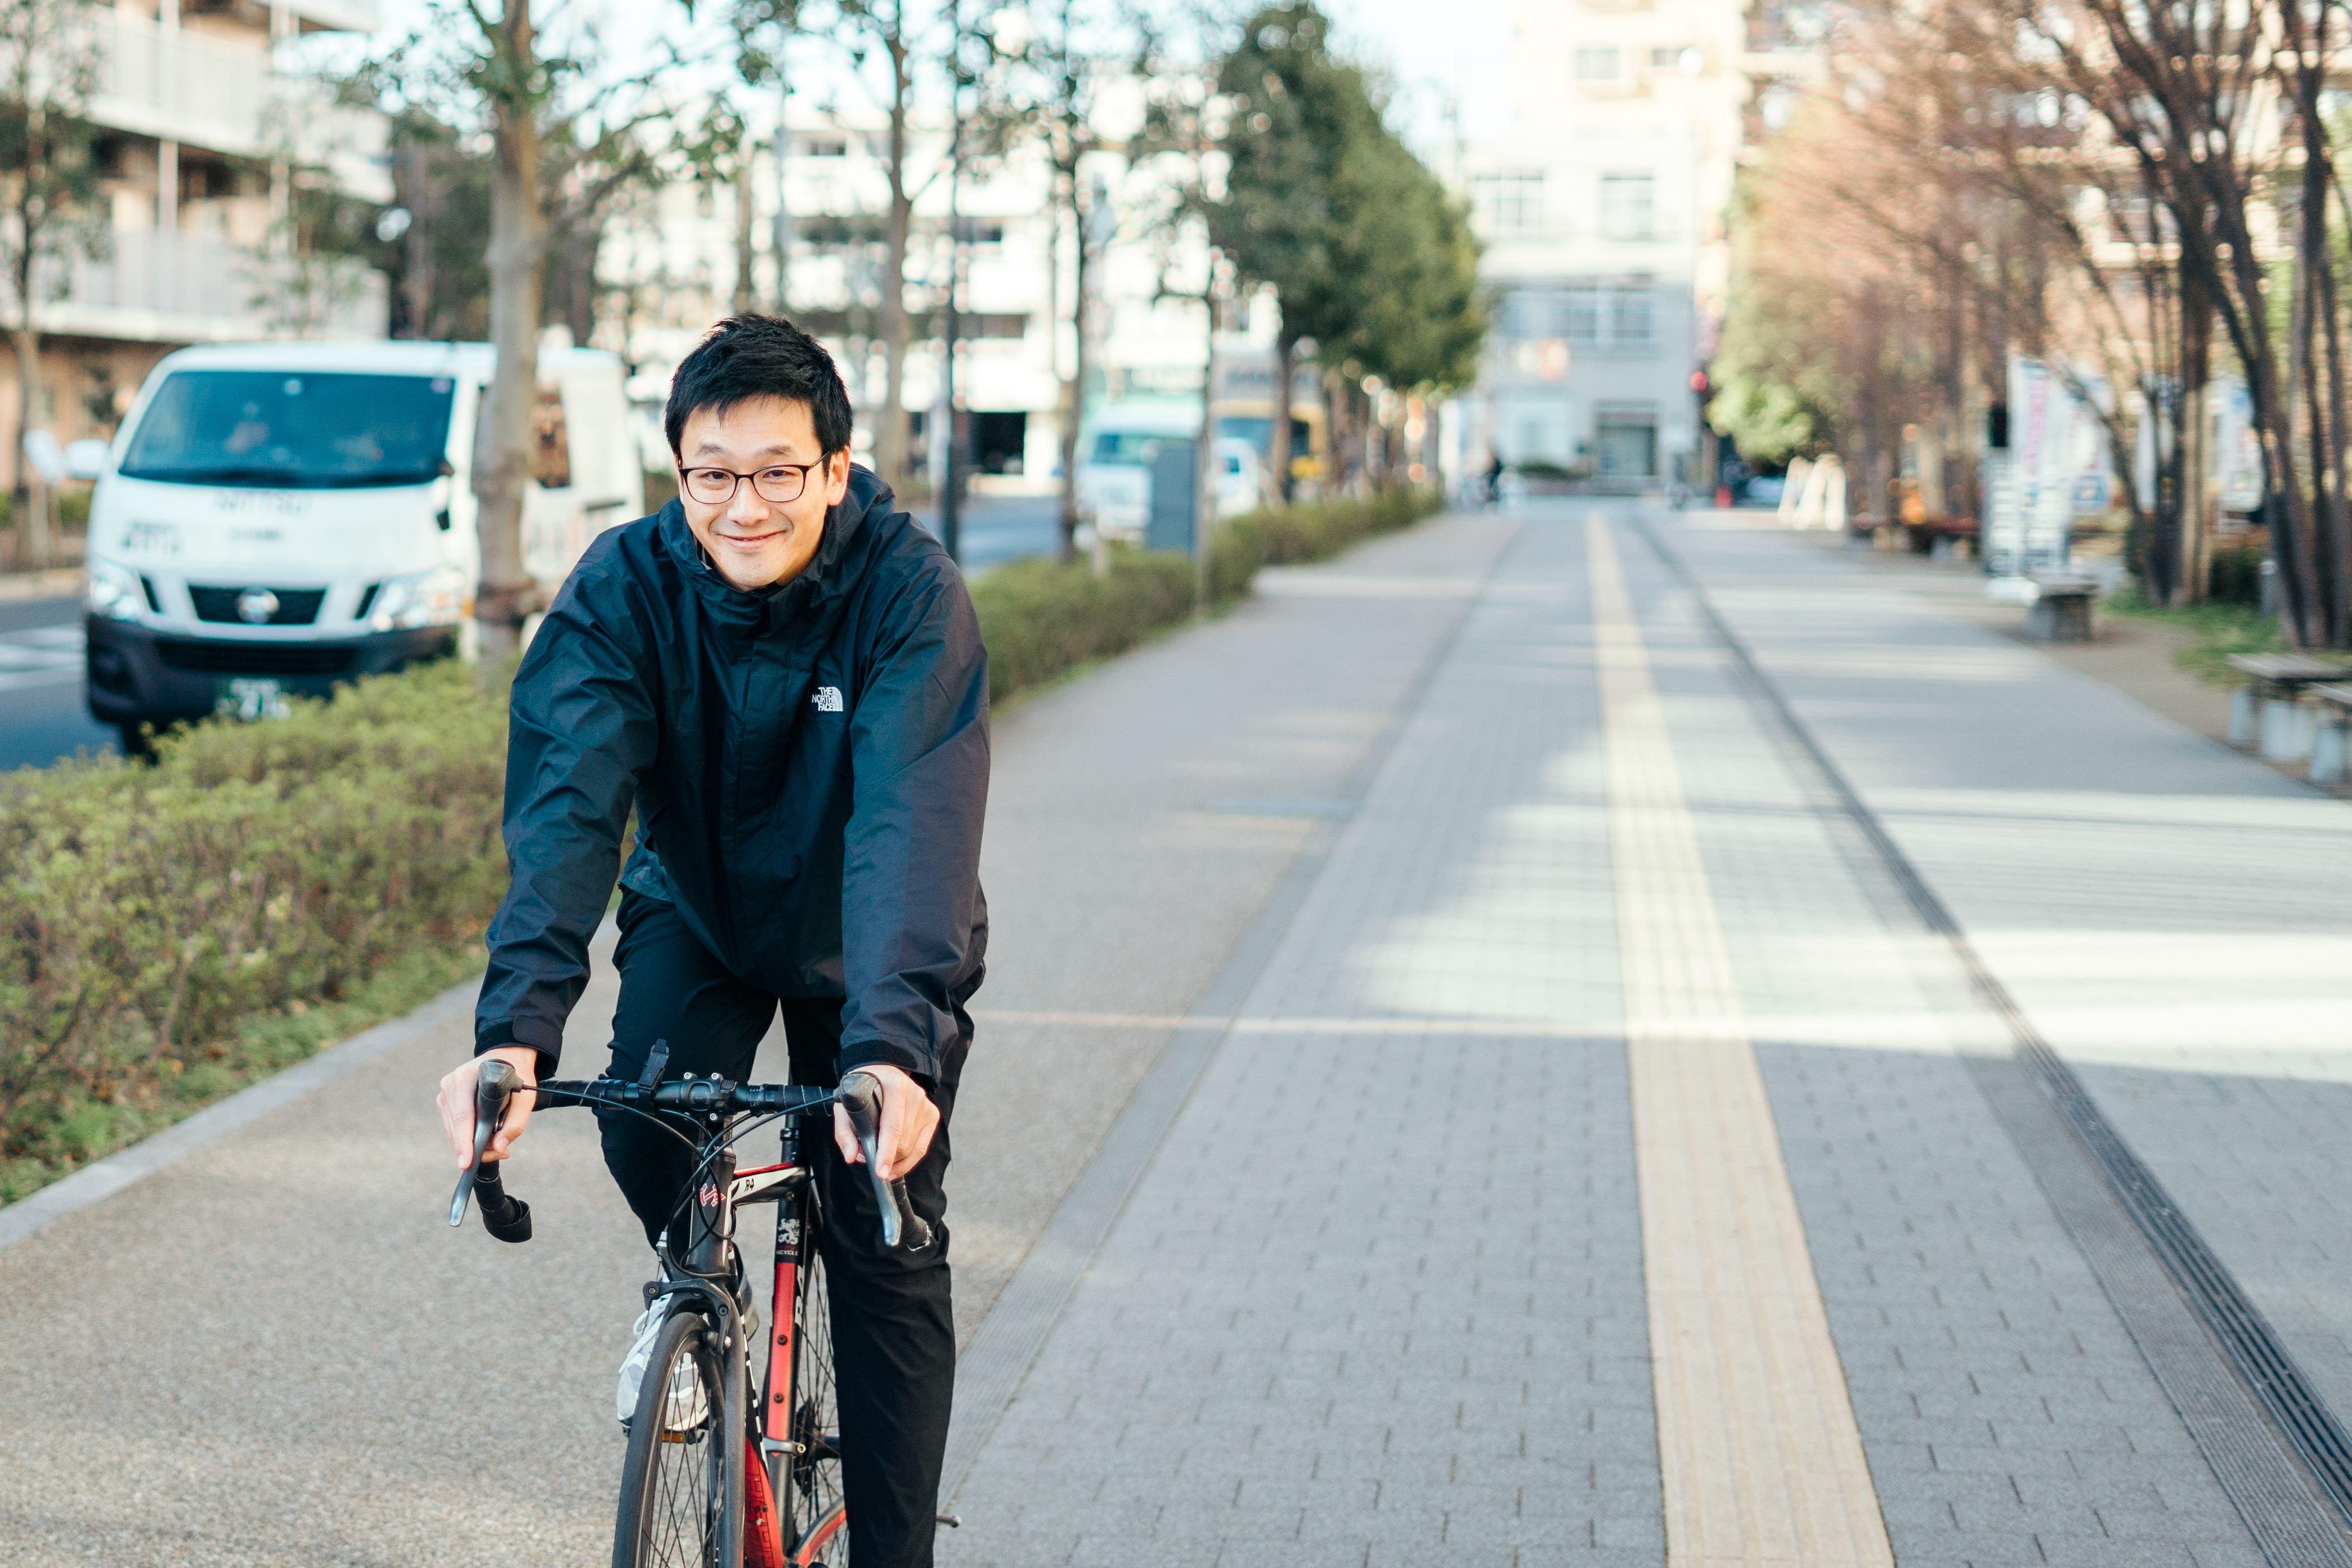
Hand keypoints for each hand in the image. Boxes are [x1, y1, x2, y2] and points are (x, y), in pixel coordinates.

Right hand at [436, 1047, 539, 1169]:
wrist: (509, 1057)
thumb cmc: (517, 1076)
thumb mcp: (525, 1098)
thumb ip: (515, 1124)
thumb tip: (499, 1147)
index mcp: (467, 1077)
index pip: (463, 1117)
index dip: (464, 1142)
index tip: (466, 1162)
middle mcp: (451, 1084)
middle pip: (457, 1127)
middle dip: (475, 1148)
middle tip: (501, 1153)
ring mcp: (445, 1092)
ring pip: (453, 1130)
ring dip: (471, 1144)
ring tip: (497, 1147)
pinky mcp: (445, 1100)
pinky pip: (453, 1126)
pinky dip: (466, 1137)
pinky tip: (484, 1139)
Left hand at [833, 1063, 938, 1182]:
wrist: (882, 1073)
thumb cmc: (863, 1090)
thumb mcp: (845, 1106)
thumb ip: (844, 1132)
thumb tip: (851, 1156)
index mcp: (895, 1087)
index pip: (892, 1127)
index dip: (886, 1152)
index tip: (879, 1171)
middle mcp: (915, 1095)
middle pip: (903, 1142)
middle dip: (886, 1158)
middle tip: (867, 1159)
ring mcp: (926, 1105)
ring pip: (911, 1148)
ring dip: (894, 1160)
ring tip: (878, 1156)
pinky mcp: (932, 1114)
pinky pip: (921, 1147)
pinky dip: (908, 1161)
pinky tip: (895, 1166)